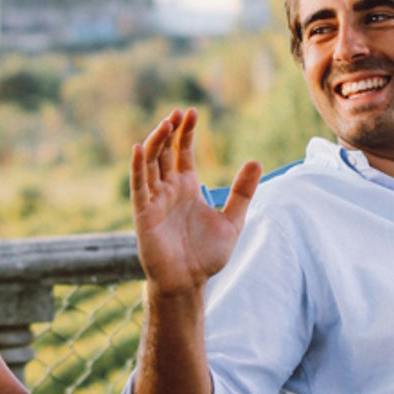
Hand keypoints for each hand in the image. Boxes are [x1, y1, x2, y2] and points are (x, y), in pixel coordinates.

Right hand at [130, 108, 261, 296]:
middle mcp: (168, 190)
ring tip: (165, 123)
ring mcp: (154, 200)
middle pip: (164, 152)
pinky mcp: (144, 214)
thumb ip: (242, 192)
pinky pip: (138, 187)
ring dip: (155, 142)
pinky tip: (139, 148)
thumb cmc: (206, 255)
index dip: (186, 132)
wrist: (189, 282)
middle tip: (178, 112)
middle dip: (170, 131)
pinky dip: (137, 167)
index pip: (182, 152)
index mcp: (186, 188)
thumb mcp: (232, 220)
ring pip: (150, 164)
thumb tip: (256, 161)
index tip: (193, 112)